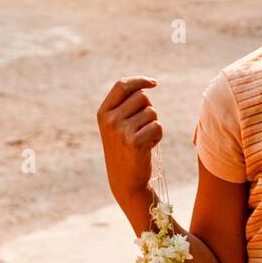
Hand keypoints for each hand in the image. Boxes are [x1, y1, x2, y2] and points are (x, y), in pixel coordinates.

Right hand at [96, 76, 160, 207]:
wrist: (126, 182)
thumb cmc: (126, 151)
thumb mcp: (118, 126)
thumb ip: (126, 106)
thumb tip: (147, 85)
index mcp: (103, 113)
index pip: (122, 85)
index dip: (140, 80)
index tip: (155, 83)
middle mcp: (110, 120)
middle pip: (142, 97)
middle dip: (149, 109)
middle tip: (143, 127)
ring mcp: (121, 131)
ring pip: (152, 112)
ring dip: (154, 124)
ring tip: (145, 139)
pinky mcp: (135, 142)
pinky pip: (157, 126)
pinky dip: (158, 135)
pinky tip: (149, 146)